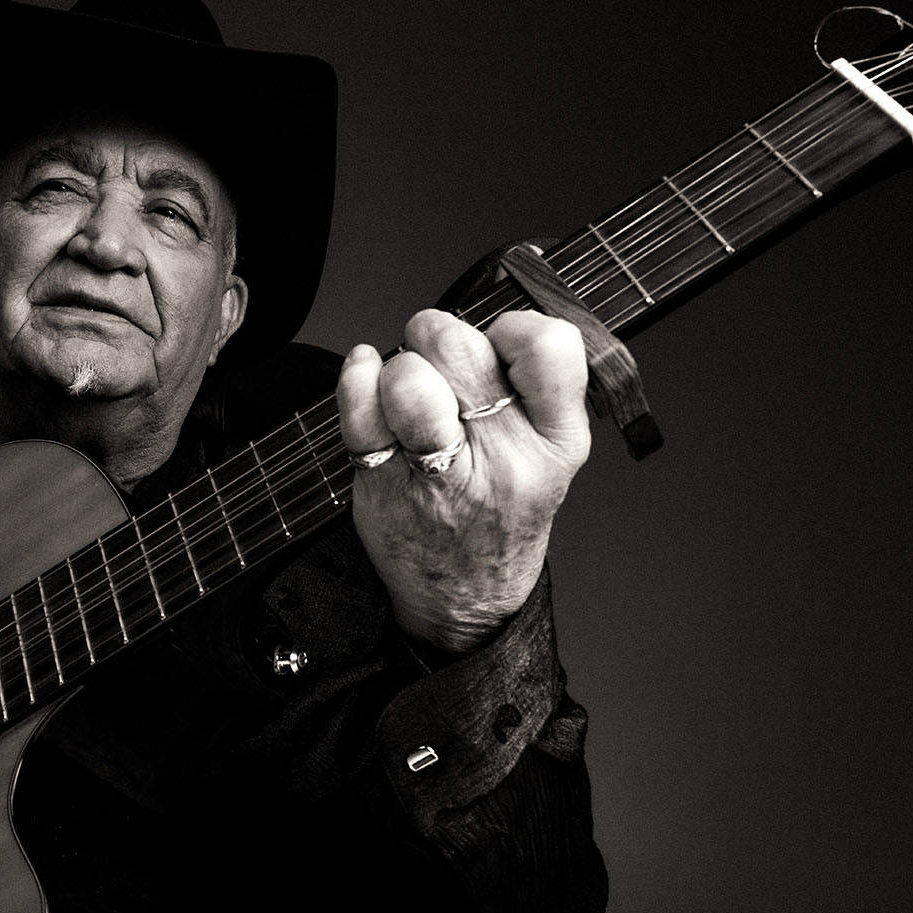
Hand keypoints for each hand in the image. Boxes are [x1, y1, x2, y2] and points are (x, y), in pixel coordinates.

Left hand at [337, 308, 590, 653]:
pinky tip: (366, 376)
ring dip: (398, 364)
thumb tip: (491, 314)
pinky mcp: (386, 488)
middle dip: (436, 334)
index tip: (499, 343)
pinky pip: (359, 410)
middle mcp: (504, 460)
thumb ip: (534, 387)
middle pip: (460, 349)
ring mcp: (442, 477)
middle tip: (436, 357)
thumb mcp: (550, 455)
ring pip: (409, 380)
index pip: (549, 347)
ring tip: (407, 383)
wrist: (467, 598)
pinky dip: (356, 378)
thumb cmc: (503, 512)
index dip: (514, 326)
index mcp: (556, 441)